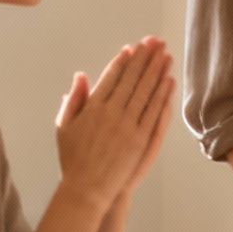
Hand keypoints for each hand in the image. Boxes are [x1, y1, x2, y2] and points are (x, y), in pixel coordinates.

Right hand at [55, 37, 173, 208]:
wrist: (87, 190)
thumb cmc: (73, 159)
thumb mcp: (64, 127)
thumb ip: (74, 99)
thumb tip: (81, 75)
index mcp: (92, 108)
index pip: (112, 77)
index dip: (124, 61)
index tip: (133, 48)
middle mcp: (111, 113)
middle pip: (132, 79)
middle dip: (145, 58)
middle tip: (155, 41)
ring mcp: (128, 126)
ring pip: (146, 91)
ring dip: (157, 71)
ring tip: (165, 54)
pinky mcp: (141, 139)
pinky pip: (154, 111)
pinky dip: (162, 94)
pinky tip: (169, 80)